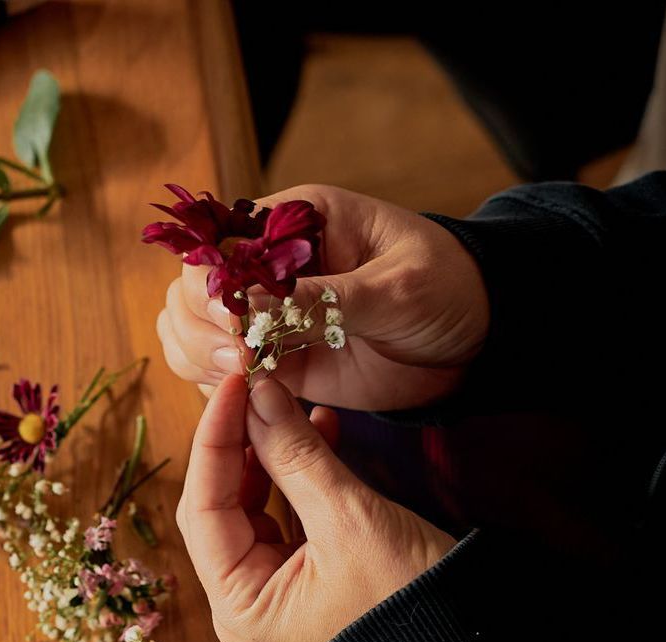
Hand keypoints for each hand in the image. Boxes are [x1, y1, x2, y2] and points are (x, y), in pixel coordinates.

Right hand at [156, 184, 490, 411]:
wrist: (477, 339)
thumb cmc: (448, 288)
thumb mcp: (394, 287)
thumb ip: (324, 296)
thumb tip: (251, 303)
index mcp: (293, 222)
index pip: (216, 243)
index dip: (209, 283)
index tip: (234, 321)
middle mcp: (266, 267)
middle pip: (188, 289)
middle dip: (200, 326)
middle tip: (241, 358)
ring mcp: (264, 315)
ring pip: (187, 330)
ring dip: (198, 356)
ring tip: (244, 375)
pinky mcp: (271, 359)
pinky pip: (213, 371)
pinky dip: (213, 386)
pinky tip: (243, 395)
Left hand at [177, 375, 456, 641]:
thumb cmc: (410, 601)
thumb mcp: (351, 520)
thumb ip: (297, 456)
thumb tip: (260, 396)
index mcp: (239, 605)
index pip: (203, 508)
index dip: (214, 441)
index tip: (233, 385)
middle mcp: (244, 601)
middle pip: (220, 506)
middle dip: (238, 444)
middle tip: (255, 386)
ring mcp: (272, 589)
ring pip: (252, 504)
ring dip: (271, 453)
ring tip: (289, 402)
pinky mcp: (304, 575)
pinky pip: (287, 513)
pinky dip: (299, 473)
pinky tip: (318, 428)